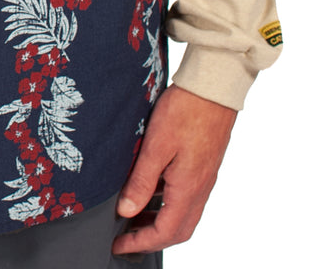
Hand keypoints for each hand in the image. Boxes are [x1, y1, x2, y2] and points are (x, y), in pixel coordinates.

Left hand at [111, 84, 236, 256]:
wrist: (213, 88)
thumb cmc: (185, 111)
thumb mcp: (156, 145)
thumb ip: (142, 181)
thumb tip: (127, 211)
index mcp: (188, 189)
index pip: (165, 232)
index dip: (141, 243)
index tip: (120, 246)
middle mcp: (200, 188)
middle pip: (179, 230)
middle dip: (151, 238)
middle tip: (126, 237)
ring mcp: (205, 178)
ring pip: (185, 215)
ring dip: (161, 222)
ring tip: (134, 216)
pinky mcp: (204, 165)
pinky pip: (188, 197)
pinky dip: (169, 204)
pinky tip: (153, 191)